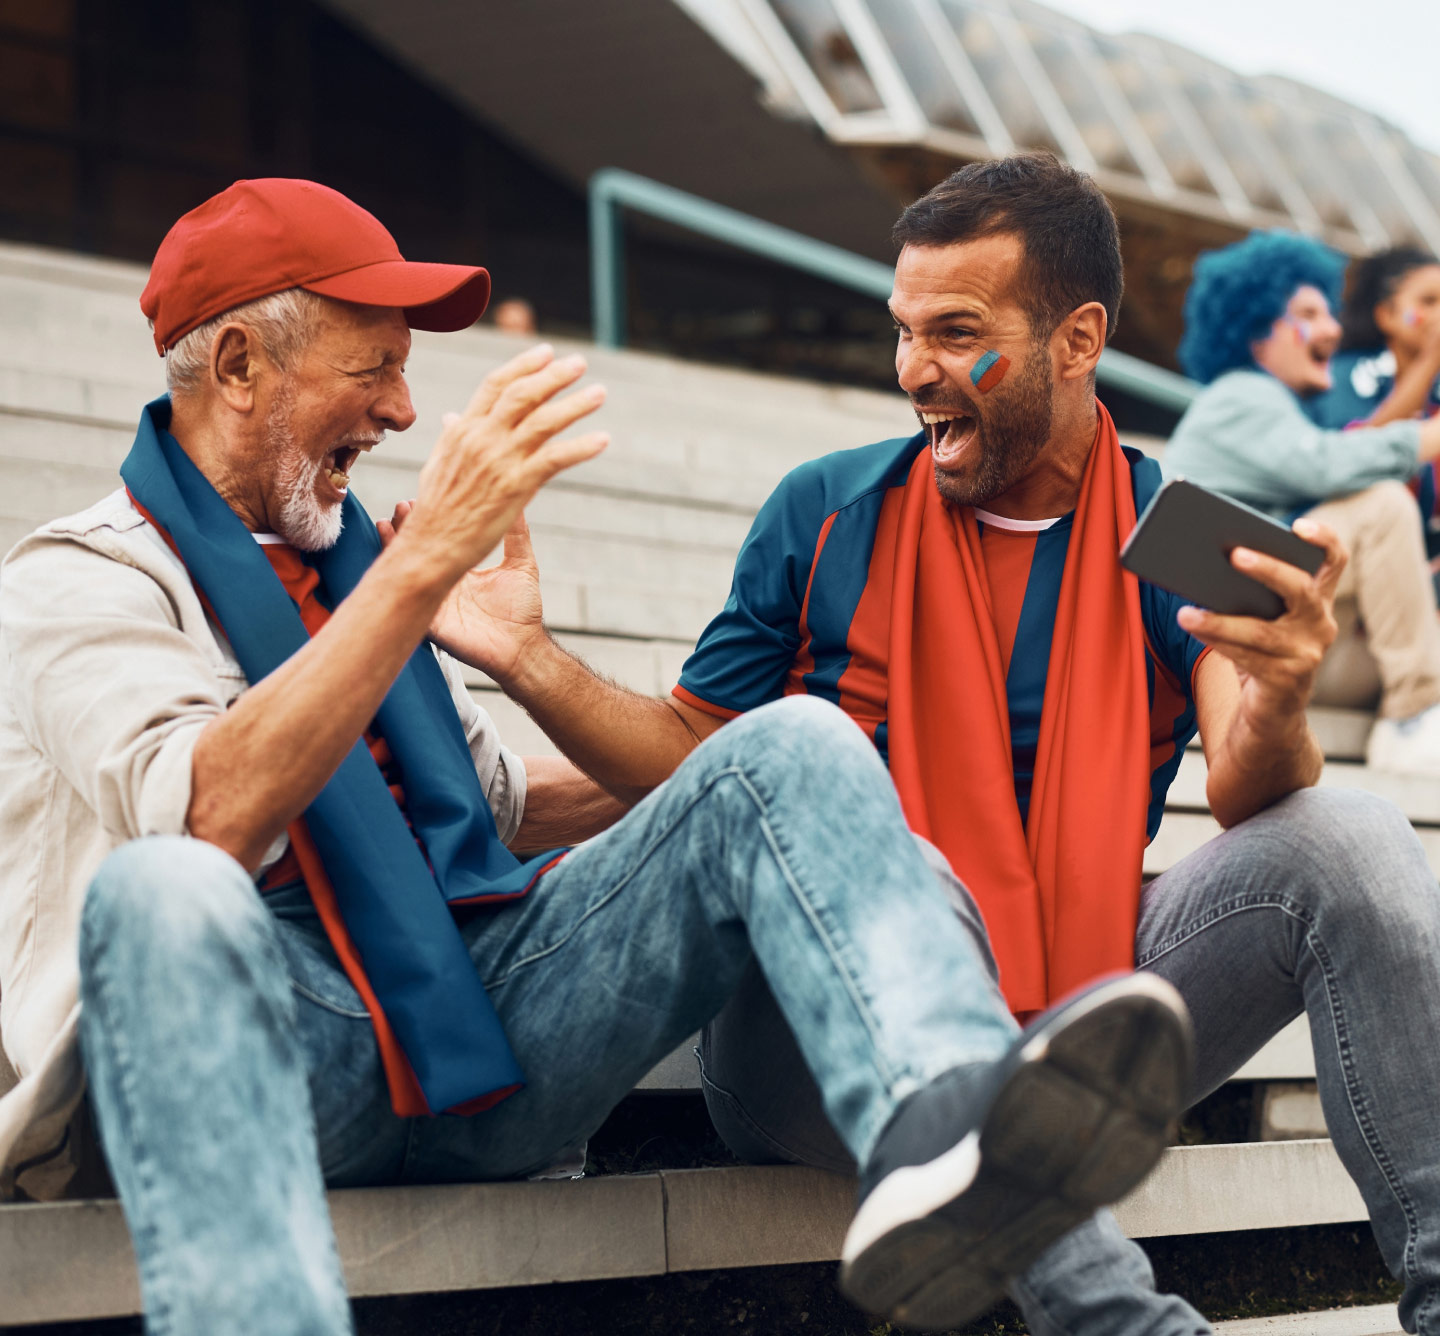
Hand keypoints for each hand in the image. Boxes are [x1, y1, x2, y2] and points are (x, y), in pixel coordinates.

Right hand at [379, 504, 544, 681]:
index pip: (440, 539)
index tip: (425, 497)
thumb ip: (517, 534)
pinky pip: (408, 599)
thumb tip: (521, 498)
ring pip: (408, 570)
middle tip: (405, 505)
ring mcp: (433, 600)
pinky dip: (398, 580)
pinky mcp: (428, 620)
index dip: (431, 520)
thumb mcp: (521, 563)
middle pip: (418, 550)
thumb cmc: (523, 611)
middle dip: (408, 527)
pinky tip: (393, 562)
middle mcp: (443, 582)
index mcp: (460, 569)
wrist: (522, 647)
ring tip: (391, 522)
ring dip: (396, 547)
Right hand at [392, 344, 606, 582]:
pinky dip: (582, 447)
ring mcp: (499, 460)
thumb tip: (455, 416)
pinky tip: (603, 440)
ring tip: (600, 393)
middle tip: (580, 363)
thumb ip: (453, 437)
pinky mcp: (516, 486)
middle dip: (554, 375)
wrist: (430, 546)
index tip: (546, 353)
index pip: (495, 384)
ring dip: (576, 404)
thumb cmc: (435, 511)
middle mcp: (481, 438)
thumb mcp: (438, 464)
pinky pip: (556, 458)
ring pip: (544, 420)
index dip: (523, 365)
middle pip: (523, 393)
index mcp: (463, 430)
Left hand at [1176, 518, 1345, 729]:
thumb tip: (1200, 564)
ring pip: (1262, 631)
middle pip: (1300, 589)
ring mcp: (1308, 654)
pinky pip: (1248, 658)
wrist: (1271, 709)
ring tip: (1185, 613)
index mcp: (1317, 600)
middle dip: (1268, 570)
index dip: (1323, 539)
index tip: (1297, 526)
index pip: (1334, 561)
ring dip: (1220, 621)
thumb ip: (1245, 593)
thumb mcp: (1258, 618)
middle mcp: (1321, 624)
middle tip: (1234, 555)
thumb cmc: (1258, 650)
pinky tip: (1194, 630)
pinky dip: (1218, 643)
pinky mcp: (1288, 681)